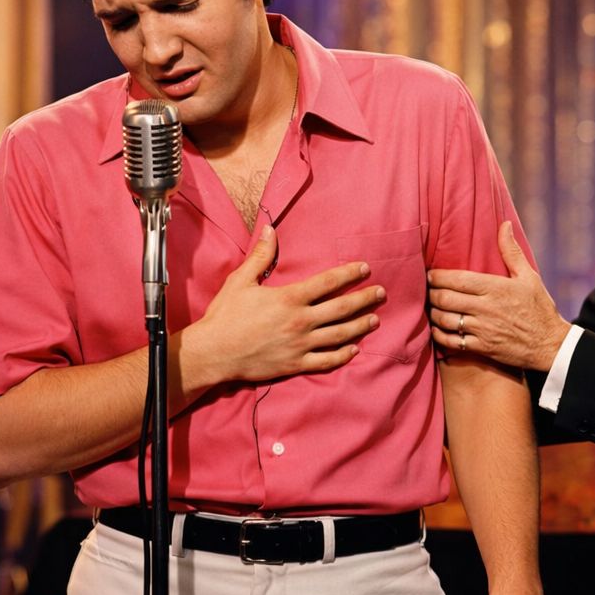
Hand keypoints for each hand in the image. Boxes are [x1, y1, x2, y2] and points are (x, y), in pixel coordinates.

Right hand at [185, 225, 384, 384]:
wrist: (213, 352)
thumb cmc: (225, 315)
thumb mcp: (241, 280)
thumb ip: (260, 256)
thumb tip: (270, 230)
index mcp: (290, 298)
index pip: (328, 282)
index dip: (349, 274)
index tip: (365, 269)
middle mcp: (300, 321)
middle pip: (341, 308)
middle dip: (364, 299)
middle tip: (381, 293)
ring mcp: (300, 344)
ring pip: (339, 335)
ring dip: (360, 326)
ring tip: (375, 319)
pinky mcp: (295, 364)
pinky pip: (326, 361)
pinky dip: (343, 355)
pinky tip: (354, 349)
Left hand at [428, 221, 568, 371]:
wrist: (551, 344)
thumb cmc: (539, 308)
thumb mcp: (529, 276)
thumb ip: (511, 252)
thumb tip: (504, 224)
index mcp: (495, 288)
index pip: (457, 279)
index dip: (437, 276)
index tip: (430, 274)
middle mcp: (486, 308)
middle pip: (446, 298)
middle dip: (432, 293)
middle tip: (428, 290)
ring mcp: (482, 329)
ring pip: (445, 319)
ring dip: (433, 313)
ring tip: (432, 307)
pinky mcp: (481, 348)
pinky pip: (452, 342)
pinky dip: (439, 335)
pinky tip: (437, 329)